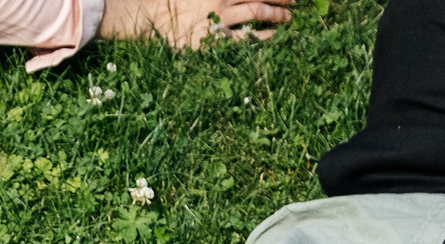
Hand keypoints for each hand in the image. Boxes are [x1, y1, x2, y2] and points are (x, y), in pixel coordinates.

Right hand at [100, 0, 294, 46]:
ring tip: (289, 19)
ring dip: (277, 15)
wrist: (148, 18)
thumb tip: (233, 0)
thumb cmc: (171, 2)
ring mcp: (220, 19)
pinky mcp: (214, 40)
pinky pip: (244, 39)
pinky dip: (261, 37)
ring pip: (258, 13)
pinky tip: (273, 38)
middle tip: (295, 3)